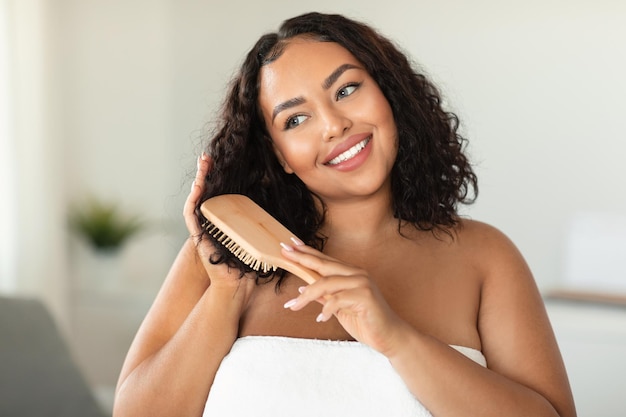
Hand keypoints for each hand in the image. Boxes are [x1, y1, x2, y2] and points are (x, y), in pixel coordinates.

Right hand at [184, 153, 254, 295]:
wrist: (237, 283)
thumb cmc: (248, 263)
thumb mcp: (257, 235)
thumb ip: (262, 222)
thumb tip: (281, 207)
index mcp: (224, 219)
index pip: (218, 193)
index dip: (217, 177)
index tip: (219, 161)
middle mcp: (211, 220)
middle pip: (205, 191)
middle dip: (204, 172)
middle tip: (206, 156)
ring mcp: (203, 227)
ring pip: (196, 199)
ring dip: (198, 181)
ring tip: (202, 165)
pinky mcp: (197, 235)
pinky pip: (191, 215)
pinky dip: (193, 200)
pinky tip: (198, 188)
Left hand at [280, 240, 408, 356]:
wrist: (388, 336)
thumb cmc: (364, 321)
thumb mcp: (338, 307)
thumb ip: (324, 296)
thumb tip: (303, 289)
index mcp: (351, 273)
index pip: (325, 260)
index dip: (307, 252)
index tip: (289, 245)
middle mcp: (357, 274)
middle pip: (324, 265)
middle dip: (302, 259)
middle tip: (285, 253)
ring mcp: (362, 283)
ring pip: (326, 283)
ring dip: (307, 296)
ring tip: (294, 306)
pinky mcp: (365, 296)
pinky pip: (337, 300)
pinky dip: (326, 310)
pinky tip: (321, 319)